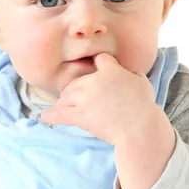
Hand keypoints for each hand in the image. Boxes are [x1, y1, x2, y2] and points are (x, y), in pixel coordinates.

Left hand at [41, 53, 158, 144]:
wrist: (138, 128)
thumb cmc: (144, 106)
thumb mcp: (143, 83)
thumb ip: (134, 74)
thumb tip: (130, 72)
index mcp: (109, 71)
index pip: (99, 60)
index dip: (99, 66)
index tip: (97, 70)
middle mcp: (93, 82)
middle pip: (77, 81)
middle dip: (76, 89)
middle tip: (76, 97)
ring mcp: (84, 99)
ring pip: (67, 96)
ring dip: (65, 101)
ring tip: (63, 106)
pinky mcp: (80, 115)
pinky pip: (60, 114)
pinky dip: (52, 115)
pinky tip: (44, 116)